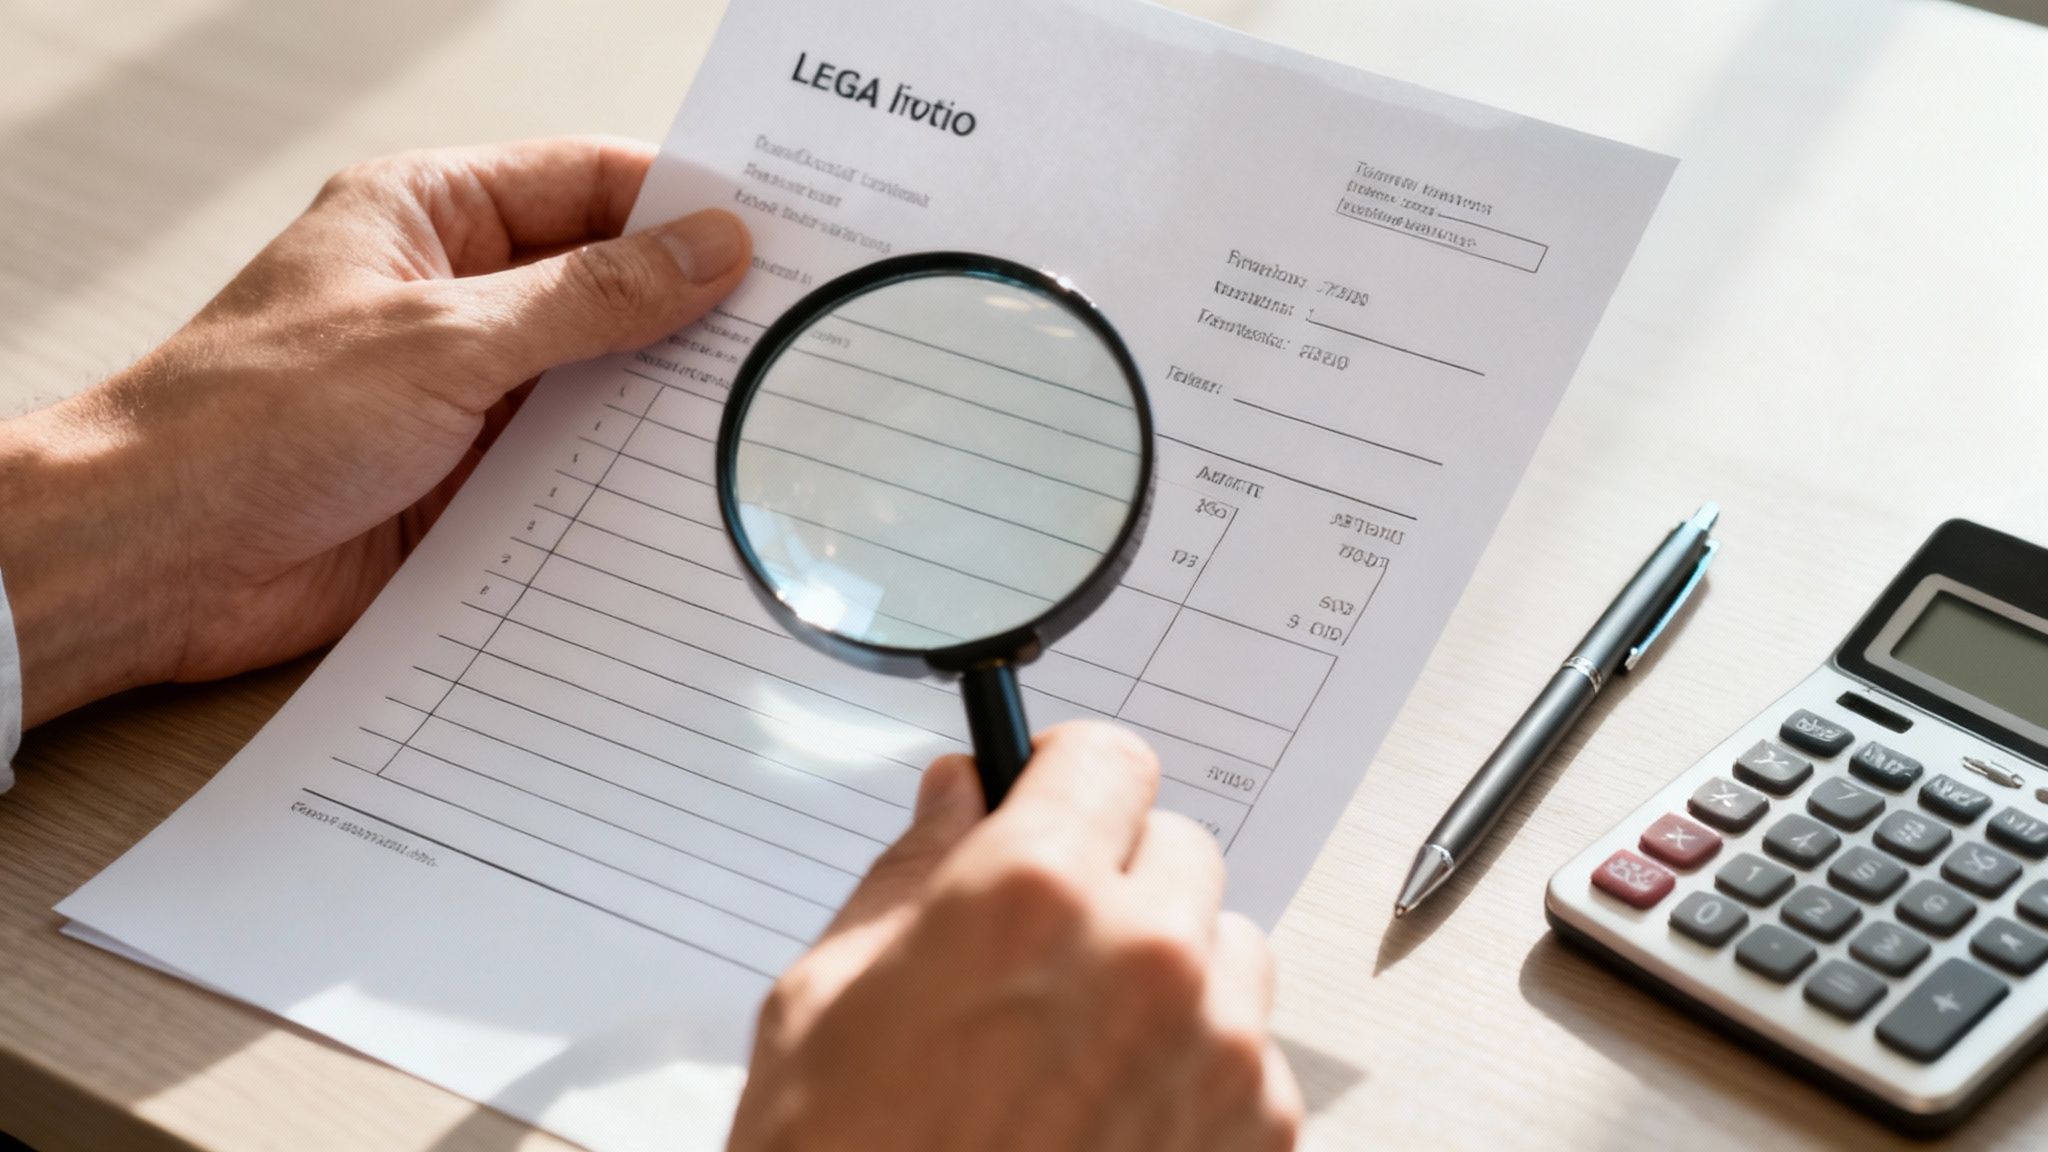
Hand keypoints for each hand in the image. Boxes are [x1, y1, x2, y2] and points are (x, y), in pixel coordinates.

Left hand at [0, 137, 749, 725]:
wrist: (156, 561)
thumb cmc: (248, 421)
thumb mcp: (444, 340)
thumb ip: (589, 299)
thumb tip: (706, 251)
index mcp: (429, 217)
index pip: (588, 183)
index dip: (682, 204)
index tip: (775, 234)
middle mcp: (453, 298)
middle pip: (604, 284)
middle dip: (688, 310)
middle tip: (790, 330)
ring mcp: (464, 393)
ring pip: (597, 383)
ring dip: (659, 404)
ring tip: (754, 416)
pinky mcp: (468, 482)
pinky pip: (572, 469)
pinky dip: (623, 480)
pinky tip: (683, 492)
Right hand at [729, 721, 1302, 1151]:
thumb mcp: (827, 998)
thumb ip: (912, 870)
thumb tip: (956, 792)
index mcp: (1029, 894)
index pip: (1110, 756)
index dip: (1068, 777)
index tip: (1052, 800)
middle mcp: (1143, 956)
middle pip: (1177, 846)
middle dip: (1114, 878)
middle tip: (1044, 946)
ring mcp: (1214, 1051)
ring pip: (1228, 944)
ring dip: (1170, 967)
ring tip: (1078, 1042)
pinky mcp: (1255, 1135)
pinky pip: (1253, 1048)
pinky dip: (1199, 1063)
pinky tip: (1111, 1114)